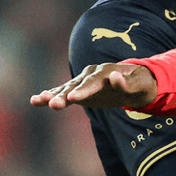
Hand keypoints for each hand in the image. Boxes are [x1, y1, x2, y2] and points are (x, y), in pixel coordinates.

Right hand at [31, 63, 158, 109]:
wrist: (136, 82)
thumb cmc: (141, 85)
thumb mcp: (140, 85)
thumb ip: (127, 83)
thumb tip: (114, 76)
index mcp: (105, 71)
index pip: (93, 82)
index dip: (83, 90)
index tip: (73, 98)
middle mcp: (91, 73)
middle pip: (76, 85)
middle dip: (63, 94)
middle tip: (52, 104)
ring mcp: (83, 81)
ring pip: (66, 88)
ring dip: (52, 94)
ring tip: (37, 100)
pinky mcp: (78, 90)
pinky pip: (62, 92)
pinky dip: (50, 96)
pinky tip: (35, 100)